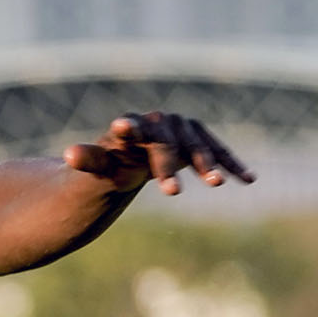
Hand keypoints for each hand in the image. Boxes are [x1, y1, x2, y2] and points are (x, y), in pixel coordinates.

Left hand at [61, 112, 254, 197]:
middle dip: (168, 165)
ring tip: (215, 184)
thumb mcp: (99, 166)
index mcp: (131, 128)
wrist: (138, 150)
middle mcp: (159, 124)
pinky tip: (250, 180)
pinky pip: (217, 152)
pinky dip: (231, 164)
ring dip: (206, 163)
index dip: (128, 130)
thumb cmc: (114, 160)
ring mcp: (183, 130)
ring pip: (195, 146)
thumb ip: (89, 160)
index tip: (122, 129)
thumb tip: (68, 155)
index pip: (130, 129)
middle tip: (170, 192)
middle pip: (164, 143)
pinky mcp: (200, 141)